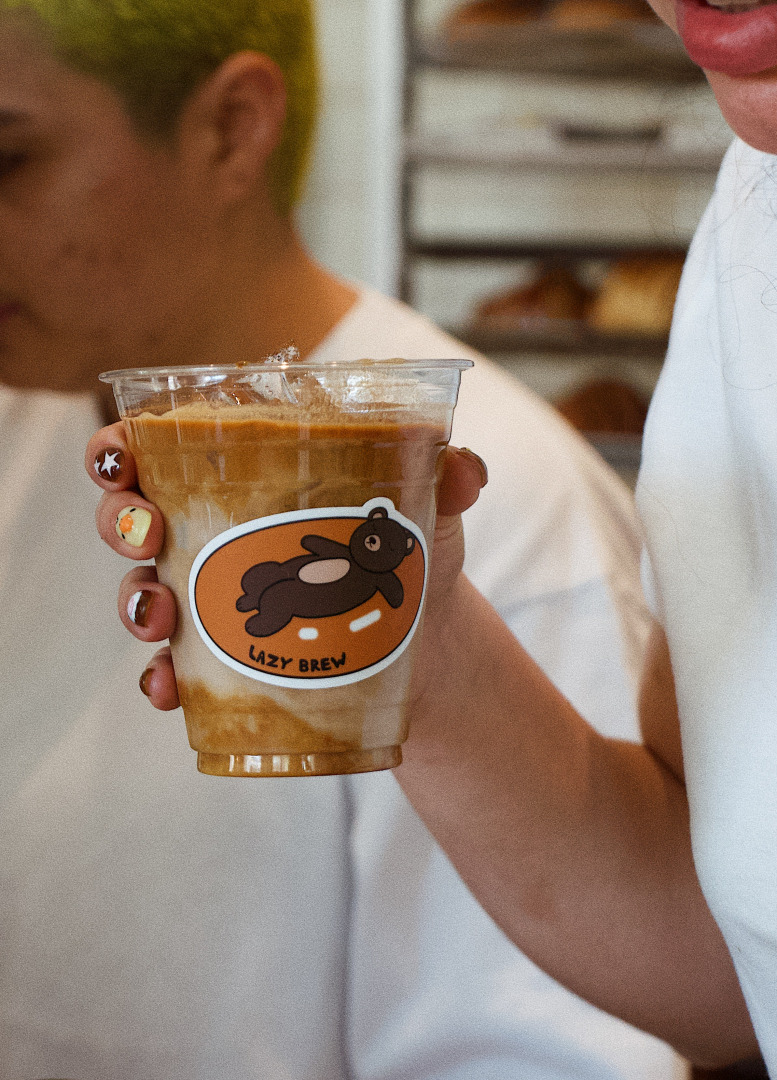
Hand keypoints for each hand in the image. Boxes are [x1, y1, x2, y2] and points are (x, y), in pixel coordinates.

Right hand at [86, 424, 486, 710]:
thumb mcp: (428, 509)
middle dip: (120, 520)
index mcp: (247, 477)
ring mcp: (214, 600)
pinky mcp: (226, 658)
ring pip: (143, 591)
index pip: (163, 448)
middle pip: (134, 516)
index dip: (122, 447)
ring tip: (160, 615)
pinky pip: (174, 668)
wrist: (428, 641)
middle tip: (147, 533)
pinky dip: (161, 677)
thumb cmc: (412, 554)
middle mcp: (216, 534)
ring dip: (134, 602)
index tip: (122, 457)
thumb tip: (466, 469)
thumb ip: (447, 478)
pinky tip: (169, 687)